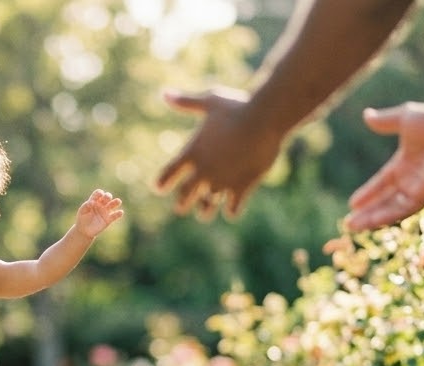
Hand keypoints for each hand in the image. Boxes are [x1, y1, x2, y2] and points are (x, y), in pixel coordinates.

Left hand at [75, 189, 124, 237]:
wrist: (84, 230)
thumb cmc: (82, 218)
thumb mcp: (82, 211)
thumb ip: (86, 205)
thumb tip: (92, 202)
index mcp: (94, 200)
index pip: (98, 193)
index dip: (99, 193)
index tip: (99, 196)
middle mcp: (101, 204)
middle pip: (107, 197)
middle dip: (108, 196)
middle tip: (107, 198)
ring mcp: (105, 211)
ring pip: (113, 204)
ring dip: (116, 202)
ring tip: (118, 201)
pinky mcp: (108, 219)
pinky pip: (115, 216)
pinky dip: (118, 214)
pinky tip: (120, 212)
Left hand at [156, 87, 285, 219]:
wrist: (265, 118)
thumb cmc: (237, 107)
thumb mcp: (210, 101)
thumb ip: (186, 102)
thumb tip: (164, 93)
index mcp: (192, 152)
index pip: (168, 174)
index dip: (163, 182)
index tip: (159, 188)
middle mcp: (203, 171)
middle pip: (185, 195)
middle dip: (183, 202)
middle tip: (181, 206)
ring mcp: (222, 181)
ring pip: (207, 205)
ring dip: (205, 210)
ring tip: (204, 213)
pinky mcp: (242, 187)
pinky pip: (233, 208)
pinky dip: (231, 210)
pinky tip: (231, 210)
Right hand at [345, 103, 423, 230]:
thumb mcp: (402, 119)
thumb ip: (384, 122)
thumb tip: (366, 115)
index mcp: (405, 164)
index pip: (383, 184)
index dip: (368, 194)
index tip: (353, 204)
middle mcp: (413, 179)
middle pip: (385, 200)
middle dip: (367, 212)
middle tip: (348, 223)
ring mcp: (420, 188)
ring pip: (392, 209)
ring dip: (372, 219)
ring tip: (352, 227)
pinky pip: (403, 209)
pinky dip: (386, 216)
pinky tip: (371, 221)